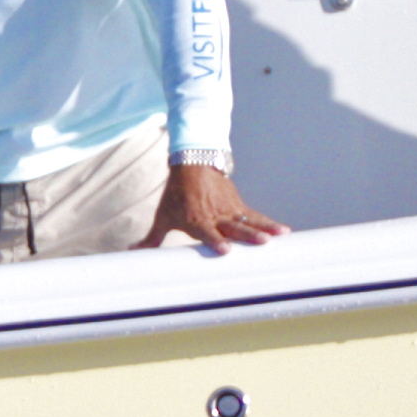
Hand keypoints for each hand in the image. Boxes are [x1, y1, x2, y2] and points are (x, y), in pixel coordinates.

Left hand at [141, 161, 287, 252]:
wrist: (192, 165)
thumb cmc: (176, 195)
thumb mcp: (163, 216)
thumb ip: (152, 238)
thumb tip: (133, 251)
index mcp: (197, 221)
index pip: (208, 232)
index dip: (215, 240)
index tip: (225, 249)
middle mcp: (215, 216)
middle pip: (234, 227)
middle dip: (247, 235)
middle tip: (262, 242)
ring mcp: (229, 211)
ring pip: (249, 221)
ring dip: (264, 229)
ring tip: (278, 237)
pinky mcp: (238, 206)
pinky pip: (255, 216)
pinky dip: (269, 223)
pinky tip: (283, 231)